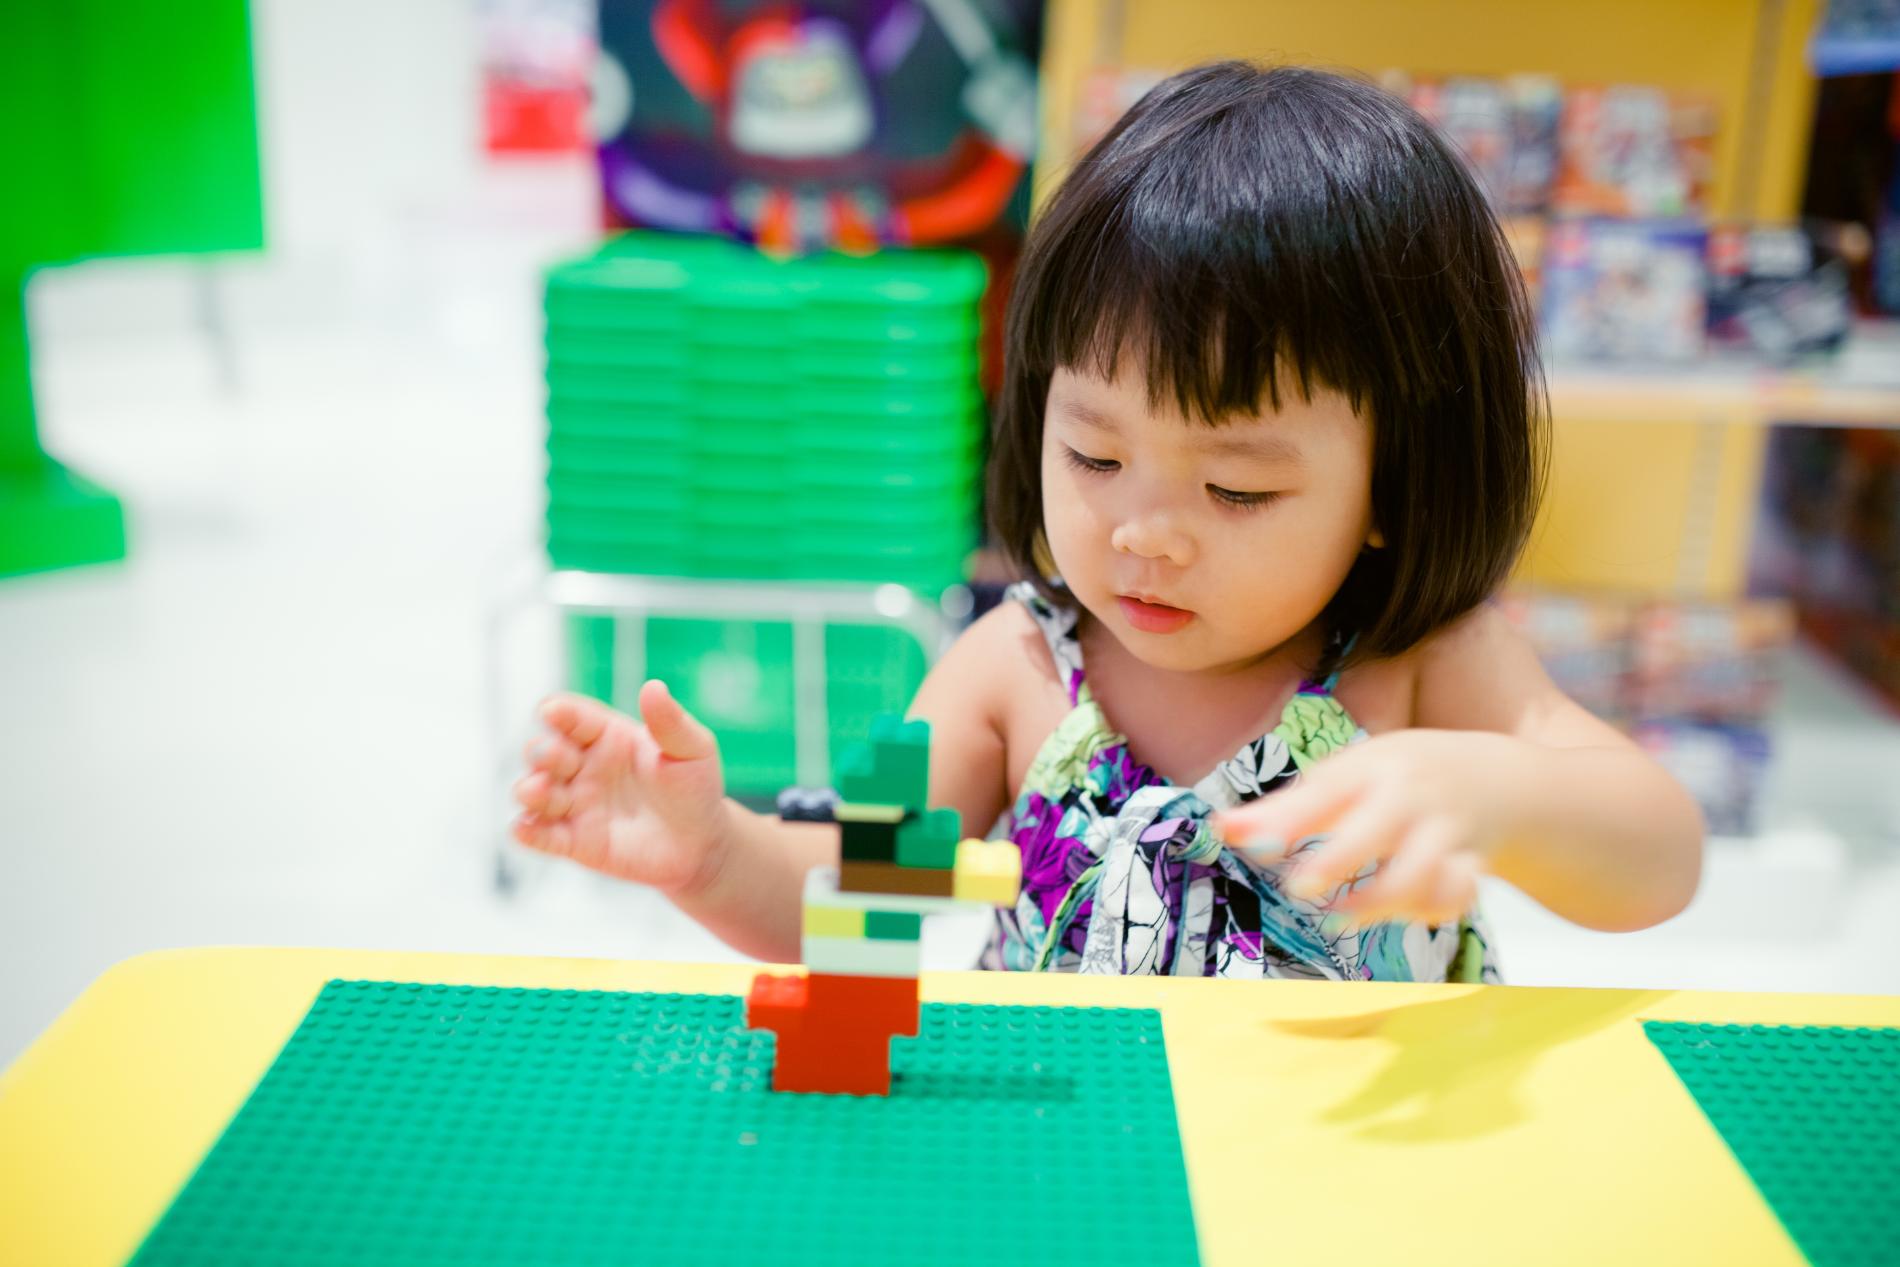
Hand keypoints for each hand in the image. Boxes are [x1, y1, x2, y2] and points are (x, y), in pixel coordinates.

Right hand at [511, 680, 732, 896]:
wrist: (702, 844)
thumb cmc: (695, 788)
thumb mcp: (692, 749)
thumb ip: (670, 722)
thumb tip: (653, 687)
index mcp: (606, 735)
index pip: (571, 716)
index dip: (557, 712)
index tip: (551, 711)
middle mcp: (583, 766)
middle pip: (544, 751)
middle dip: (541, 752)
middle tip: (556, 757)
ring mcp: (576, 803)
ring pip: (535, 792)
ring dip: (528, 790)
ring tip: (536, 791)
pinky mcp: (574, 842)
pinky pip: (541, 835)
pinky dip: (527, 832)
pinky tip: (524, 830)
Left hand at [1213, 729, 1528, 927]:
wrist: (1495, 776)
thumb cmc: (1395, 779)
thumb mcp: (1346, 779)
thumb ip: (1285, 809)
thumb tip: (1218, 828)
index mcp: (1370, 769)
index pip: (1325, 792)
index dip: (1288, 819)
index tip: (1251, 843)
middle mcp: (1409, 797)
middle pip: (1373, 831)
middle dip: (1336, 861)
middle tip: (1298, 888)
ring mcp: (1446, 830)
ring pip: (1418, 874)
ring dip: (1379, 903)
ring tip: (1340, 916)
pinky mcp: (1473, 864)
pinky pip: (1457, 896)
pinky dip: (1432, 909)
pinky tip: (1407, 912)